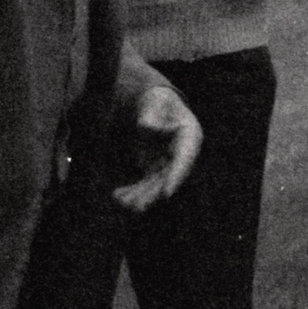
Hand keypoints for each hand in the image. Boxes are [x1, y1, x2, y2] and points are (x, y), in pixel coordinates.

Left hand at [114, 83, 200, 211]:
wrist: (155, 106)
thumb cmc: (158, 102)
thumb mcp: (156, 102)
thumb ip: (152, 114)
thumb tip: (147, 128)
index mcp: (190, 135)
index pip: (185, 159)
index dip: (176, 177)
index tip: (166, 194)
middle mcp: (183, 153)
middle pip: (169, 177)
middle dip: (152, 194)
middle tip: (135, 206)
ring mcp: (170, 162)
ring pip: (157, 184)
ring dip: (140, 195)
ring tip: (120, 200)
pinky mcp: (157, 168)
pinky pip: (147, 183)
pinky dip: (133, 190)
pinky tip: (117, 195)